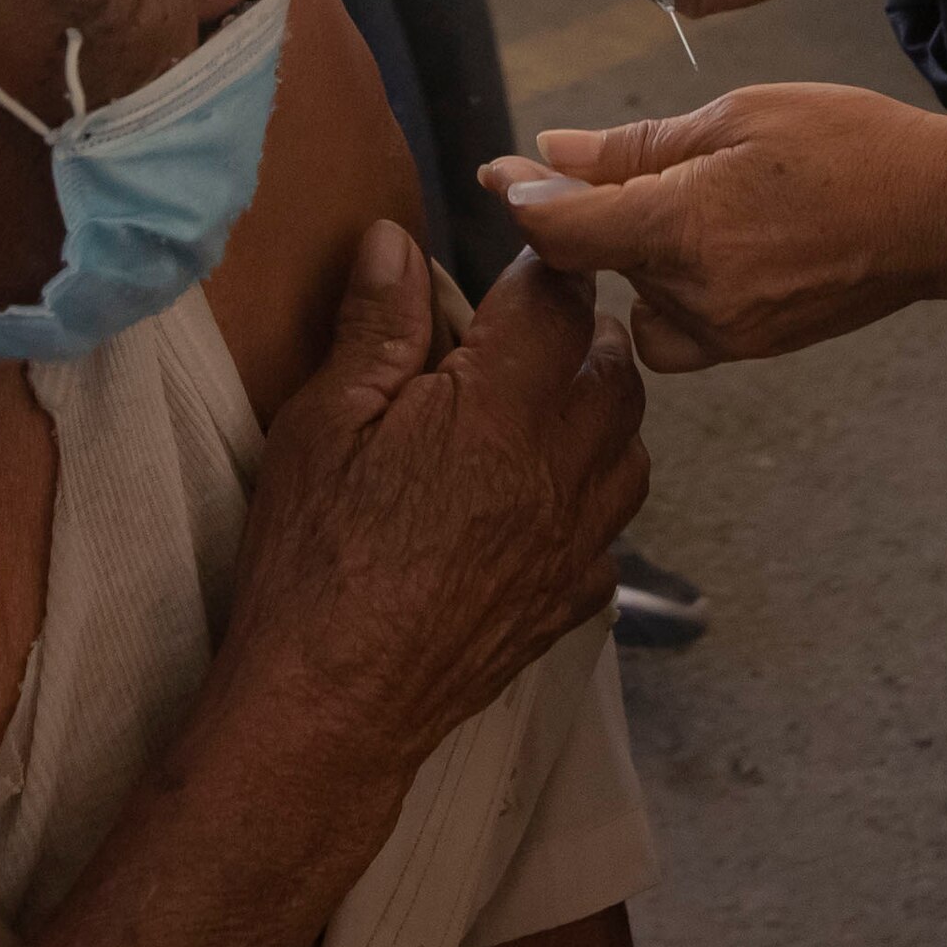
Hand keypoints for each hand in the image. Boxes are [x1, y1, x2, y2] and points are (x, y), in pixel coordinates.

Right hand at [204, 225, 649, 786]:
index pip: (557, 303)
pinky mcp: (571, 600)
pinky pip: (612, 533)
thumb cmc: (314, 557)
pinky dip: (591, 503)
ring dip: (602, 415)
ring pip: (632, 450)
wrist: (332, 705)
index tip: (522, 259)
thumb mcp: (322, 424)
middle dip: (584, 336)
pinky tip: (543, 505)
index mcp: (498, 407)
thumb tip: (396, 241)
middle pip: (616, 372)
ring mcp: (576, 541)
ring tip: (546, 408)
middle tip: (532, 330)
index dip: (544, 268)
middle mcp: (559, 468)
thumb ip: (375, 328)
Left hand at [491, 88, 946, 370]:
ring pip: (634, 300)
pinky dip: (674, 292)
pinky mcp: (751, 348)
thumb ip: (635, 145)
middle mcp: (696, 295)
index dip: (523, 201)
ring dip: (638, 257)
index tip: (500, 173)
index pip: (563, 231)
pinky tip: (714, 248)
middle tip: (625, 167)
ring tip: (697, 204)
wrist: (940, 214)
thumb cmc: (846, 143)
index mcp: (684, 226)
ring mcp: (726, 332)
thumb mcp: (736, 115)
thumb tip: (551, 153)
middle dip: (591, 218)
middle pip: (596, 264)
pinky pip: (677, 331)